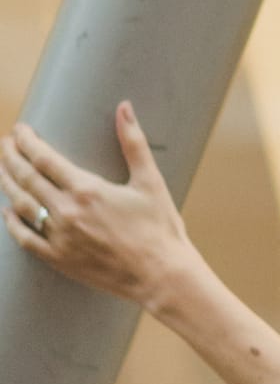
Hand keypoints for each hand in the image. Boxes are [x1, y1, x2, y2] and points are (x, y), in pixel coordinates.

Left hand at [0, 104, 194, 312]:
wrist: (160, 275)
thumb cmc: (159, 227)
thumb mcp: (150, 181)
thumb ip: (133, 142)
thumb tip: (124, 108)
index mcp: (87, 189)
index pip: (44, 158)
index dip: (27, 141)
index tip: (20, 130)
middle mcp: (67, 212)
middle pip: (26, 178)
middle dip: (11, 158)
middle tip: (5, 144)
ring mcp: (60, 237)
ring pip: (22, 205)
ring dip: (7, 184)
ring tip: (1, 170)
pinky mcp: (59, 259)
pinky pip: (26, 239)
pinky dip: (12, 224)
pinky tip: (6, 213)